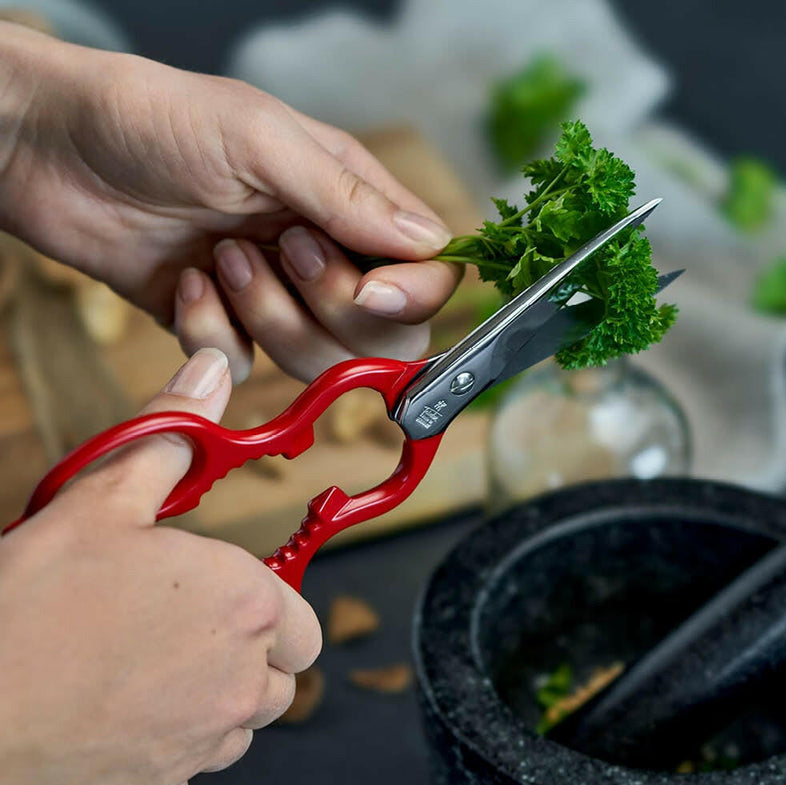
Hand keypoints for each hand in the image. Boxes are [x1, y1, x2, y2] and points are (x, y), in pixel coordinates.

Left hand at [0, 24, 460, 382]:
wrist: (55, 152)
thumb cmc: (155, 119)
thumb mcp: (262, 140)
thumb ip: (348, 199)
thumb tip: (429, 245)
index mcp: (348, 200)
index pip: (426, 269)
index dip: (413, 295)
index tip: (372, 291)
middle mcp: (322, 253)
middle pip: (381, 332)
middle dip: (332, 308)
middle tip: (282, 250)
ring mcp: (273, 295)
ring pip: (314, 358)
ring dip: (269, 315)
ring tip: (223, 256)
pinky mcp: (221, 324)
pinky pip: (242, 363)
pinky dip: (211, 330)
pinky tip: (186, 281)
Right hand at [0, 349, 321, 784]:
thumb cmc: (32, 606)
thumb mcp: (100, 500)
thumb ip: (170, 438)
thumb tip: (210, 373)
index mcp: (245, 604)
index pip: (301, 618)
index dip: (271, 605)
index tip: (228, 594)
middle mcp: (240, 679)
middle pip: (282, 673)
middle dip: (253, 651)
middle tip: (192, 626)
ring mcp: (203, 743)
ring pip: (242, 721)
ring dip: (216, 695)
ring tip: (153, 663)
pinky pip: (195, 763)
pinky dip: (176, 738)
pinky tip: (124, 707)